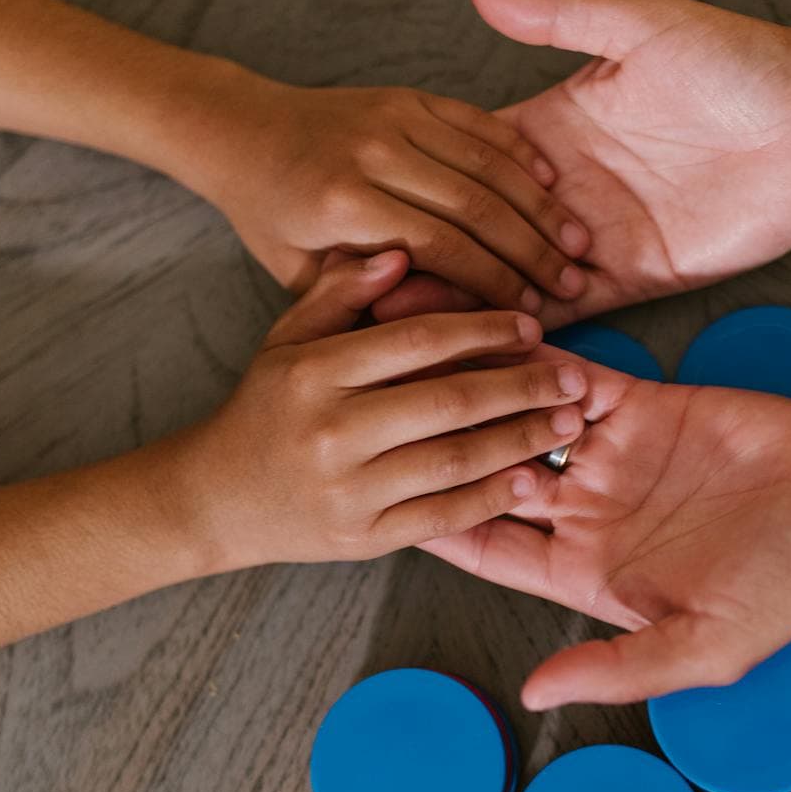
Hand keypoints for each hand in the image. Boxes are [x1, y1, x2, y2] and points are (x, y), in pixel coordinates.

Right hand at [161, 252, 588, 571]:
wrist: (216, 498)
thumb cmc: (264, 408)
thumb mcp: (288, 339)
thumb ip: (341, 293)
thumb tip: (401, 255)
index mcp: (314, 372)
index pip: (413, 342)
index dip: (479, 330)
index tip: (531, 327)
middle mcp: (331, 430)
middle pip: (445, 402)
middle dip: (519, 387)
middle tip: (574, 377)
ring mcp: (348, 489)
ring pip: (452, 460)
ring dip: (518, 442)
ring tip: (567, 424)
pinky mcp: (363, 536)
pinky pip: (441, 517)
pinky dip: (490, 499)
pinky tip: (530, 480)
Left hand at [171, 63, 590, 311]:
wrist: (243, 132)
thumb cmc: (272, 216)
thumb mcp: (300, 273)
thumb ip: (364, 296)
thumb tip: (443, 321)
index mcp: (345, 204)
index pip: (442, 246)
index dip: (494, 283)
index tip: (531, 313)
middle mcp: (374, 153)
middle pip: (476, 205)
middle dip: (532, 249)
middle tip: (572, 282)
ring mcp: (395, 117)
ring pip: (487, 162)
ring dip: (539, 204)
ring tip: (577, 241)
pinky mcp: (408, 96)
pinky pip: (478, 122)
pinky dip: (519, 153)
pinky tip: (552, 184)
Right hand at [373, 0, 790, 325]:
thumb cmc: (738, 60)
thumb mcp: (641, 25)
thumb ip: (561, 14)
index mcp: (556, 126)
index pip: (472, 160)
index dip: (421, 182)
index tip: (364, 205)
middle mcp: (567, 188)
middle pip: (481, 228)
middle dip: (430, 254)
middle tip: (364, 286)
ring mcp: (598, 238)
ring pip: (516, 277)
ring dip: (470, 299)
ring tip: (404, 326)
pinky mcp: (638, 277)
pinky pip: (574, 312)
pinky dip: (532, 329)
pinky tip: (482, 347)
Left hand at [422, 352, 790, 707]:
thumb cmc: (788, 593)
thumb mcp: (702, 646)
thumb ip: (617, 667)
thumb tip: (535, 696)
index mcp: (583, 572)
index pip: (486, 544)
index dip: (434, 515)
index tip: (383, 486)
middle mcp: (587, 512)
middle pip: (489, 471)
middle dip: (442, 441)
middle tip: (387, 400)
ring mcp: (614, 456)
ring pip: (521, 415)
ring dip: (483, 392)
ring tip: (429, 356)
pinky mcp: (648, 406)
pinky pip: (577, 376)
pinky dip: (540, 358)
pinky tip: (505, 336)